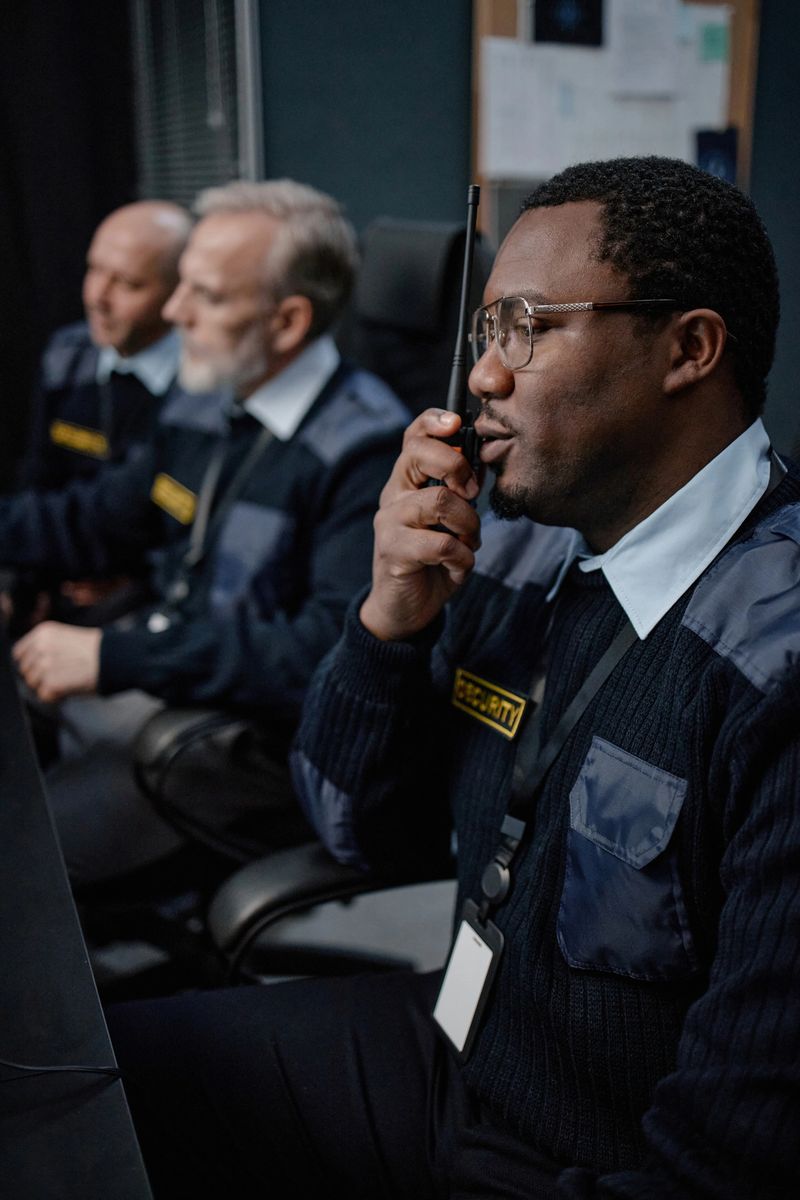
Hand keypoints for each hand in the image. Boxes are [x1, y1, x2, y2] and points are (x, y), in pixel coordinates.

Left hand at [12, 622, 101, 702]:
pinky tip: (70, 687)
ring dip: (48, 686)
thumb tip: (33, 664)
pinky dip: (56, 696)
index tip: (44, 668)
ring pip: (33, 684)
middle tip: (61, 675)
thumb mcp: (66, 637)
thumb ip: (46, 646)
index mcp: (43, 632)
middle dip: (40, 676)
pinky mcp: (51, 682)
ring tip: (68, 680)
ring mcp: (44, 665)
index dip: (31, 663)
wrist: (115, 657)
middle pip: (25, 671)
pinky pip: (44, 696)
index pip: (19, 653)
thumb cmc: (97, 650)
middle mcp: (40, 646)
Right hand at [359, 409, 481, 641]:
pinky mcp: (393, 552)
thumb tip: (480, 467)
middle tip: (472, 495)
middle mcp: (393, 496)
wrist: (404, 609)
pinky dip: (462, 559)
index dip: (435, 422)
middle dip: (457, 467)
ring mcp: (389, 523)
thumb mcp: (450, 522)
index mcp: (407, 482)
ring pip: (440, 502)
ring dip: (468, 525)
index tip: (459, 426)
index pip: (414, 436)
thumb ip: (460, 494)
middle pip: (419, 454)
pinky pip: (442, 545)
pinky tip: (458, 569)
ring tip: (468, 544)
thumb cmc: (432, 562)